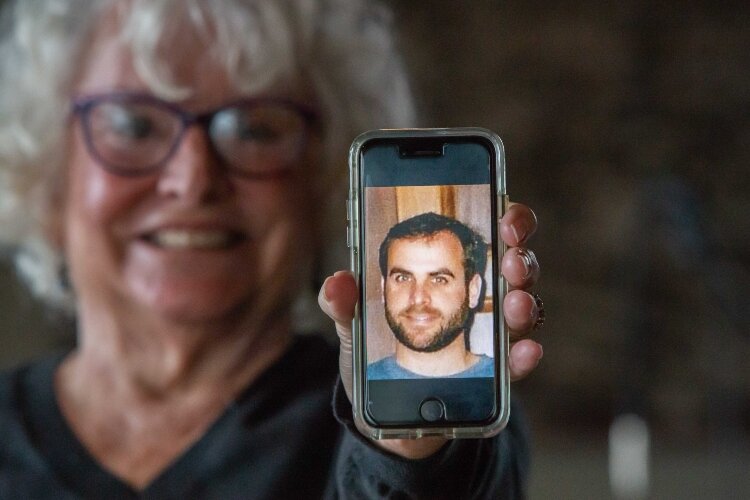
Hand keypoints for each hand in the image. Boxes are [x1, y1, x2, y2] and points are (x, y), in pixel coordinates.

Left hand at [318, 202, 542, 457]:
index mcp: (454, 267)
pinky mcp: (494, 374)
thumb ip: (343, 302)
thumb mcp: (354, 323)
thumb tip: (338, 282)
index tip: (506, 215)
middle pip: (517, 267)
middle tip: (510, 261)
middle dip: (521, 259)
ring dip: (524, 303)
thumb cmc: (376, 351)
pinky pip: (516, 362)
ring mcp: (491, 334)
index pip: (494, 232)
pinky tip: (522, 351)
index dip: (510, 219)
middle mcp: (481, 294)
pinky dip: (523, 356)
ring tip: (514, 302)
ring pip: (522, 309)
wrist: (386, 406)